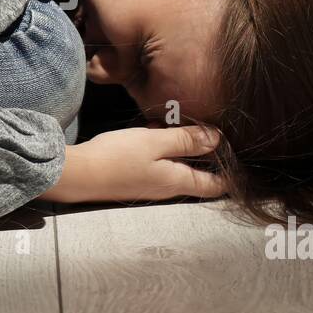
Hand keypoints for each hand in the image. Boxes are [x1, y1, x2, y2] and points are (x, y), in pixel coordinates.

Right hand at [41, 125, 226, 204]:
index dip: (230, 171)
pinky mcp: (136, 179)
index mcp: (178, 182)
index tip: (235, 149)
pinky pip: (160, 163)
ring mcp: (151, 185)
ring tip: (173, 123)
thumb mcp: (155, 142)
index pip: (216, 185)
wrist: (77, 174)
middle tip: (202, 127)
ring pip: (177, 166)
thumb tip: (217, 140)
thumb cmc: (117, 157)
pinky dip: (162, 148)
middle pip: (198, 174)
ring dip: (180, 146)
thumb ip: (186, 141)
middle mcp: (168, 188)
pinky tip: (150, 130)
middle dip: (204, 151)